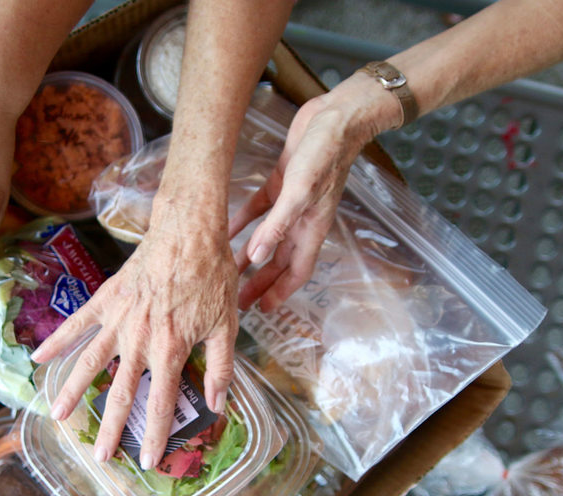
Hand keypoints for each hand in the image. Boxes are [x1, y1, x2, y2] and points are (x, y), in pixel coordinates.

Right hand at [33, 211, 238, 471]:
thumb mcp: (227, 324)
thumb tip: (219, 403)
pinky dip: (57, 341)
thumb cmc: (212, 277)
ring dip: (74, 391)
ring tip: (58, 416)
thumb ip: (221, 367)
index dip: (156, 435)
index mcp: (171, 349)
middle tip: (101, 457)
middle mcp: (140, 340)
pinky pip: (77, 323)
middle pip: (121, 392)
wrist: (189, 233)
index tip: (148, 461)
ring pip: (91, 362)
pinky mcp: (105, 299)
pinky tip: (38, 358)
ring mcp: (119, 319)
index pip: (162, 402)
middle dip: (111, 428)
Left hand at [230, 77, 396, 311]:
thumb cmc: (325, 155)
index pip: (295, 272)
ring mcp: (291, 202)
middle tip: (237, 300)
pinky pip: (258, 209)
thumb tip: (257, 259)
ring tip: (227, 270)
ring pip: (266, 238)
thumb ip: (277, 226)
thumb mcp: (299, 192)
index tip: (261, 310)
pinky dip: (243, 221)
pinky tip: (225, 228)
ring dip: (248, 255)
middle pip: (278, 261)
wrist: (336, 118)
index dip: (279, 293)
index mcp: (312, 229)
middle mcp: (302, 220)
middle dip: (259, 282)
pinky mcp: (281, 182)